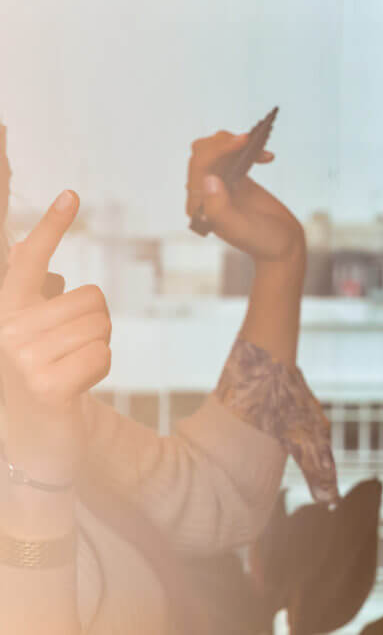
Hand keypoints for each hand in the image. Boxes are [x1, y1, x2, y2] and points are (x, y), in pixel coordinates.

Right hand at [0, 191, 111, 486]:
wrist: (26, 458)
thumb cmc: (36, 394)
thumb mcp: (32, 346)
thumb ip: (39, 309)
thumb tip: (60, 277)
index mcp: (2, 315)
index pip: (27, 260)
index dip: (51, 225)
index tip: (72, 193)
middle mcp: (4, 330)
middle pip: (91, 298)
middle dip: (94, 327)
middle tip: (67, 357)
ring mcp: (20, 357)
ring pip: (101, 326)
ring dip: (96, 349)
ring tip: (67, 373)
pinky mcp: (45, 384)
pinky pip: (103, 355)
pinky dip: (99, 372)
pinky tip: (73, 391)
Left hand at [185, 131, 303, 265]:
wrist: (283, 246)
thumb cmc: (263, 242)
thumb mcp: (240, 229)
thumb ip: (220, 208)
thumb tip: (209, 179)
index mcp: (199, 206)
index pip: (200, 167)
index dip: (219, 150)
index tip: (244, 141)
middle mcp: (204, 194)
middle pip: (203, 153)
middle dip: (224, 142)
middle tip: (249, 140)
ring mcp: (221, 185)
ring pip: (216, 149)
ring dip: (235, 142)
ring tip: (260, 149)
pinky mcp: (236, 179)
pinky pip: (233, 155)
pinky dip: (248, 149)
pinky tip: (266, 157)